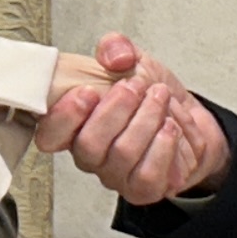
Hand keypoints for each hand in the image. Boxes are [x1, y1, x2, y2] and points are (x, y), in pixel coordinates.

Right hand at [35, 37, 229, 206]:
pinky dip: (164, 145)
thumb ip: (116, 48)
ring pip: (122, 154)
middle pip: (89, 145)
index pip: (49, 135)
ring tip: (160, 98)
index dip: (64, 117)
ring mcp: (116, 175)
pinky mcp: (143, 189)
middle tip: (136, 86)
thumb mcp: (131, 59)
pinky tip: (170, 127)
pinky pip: (148, 175)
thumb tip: (116, 56)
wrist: (187, 118)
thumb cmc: (149, 94)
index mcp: (75, 124)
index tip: (88, 91)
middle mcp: (90, 155)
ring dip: (146, 119)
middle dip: (117, 109)